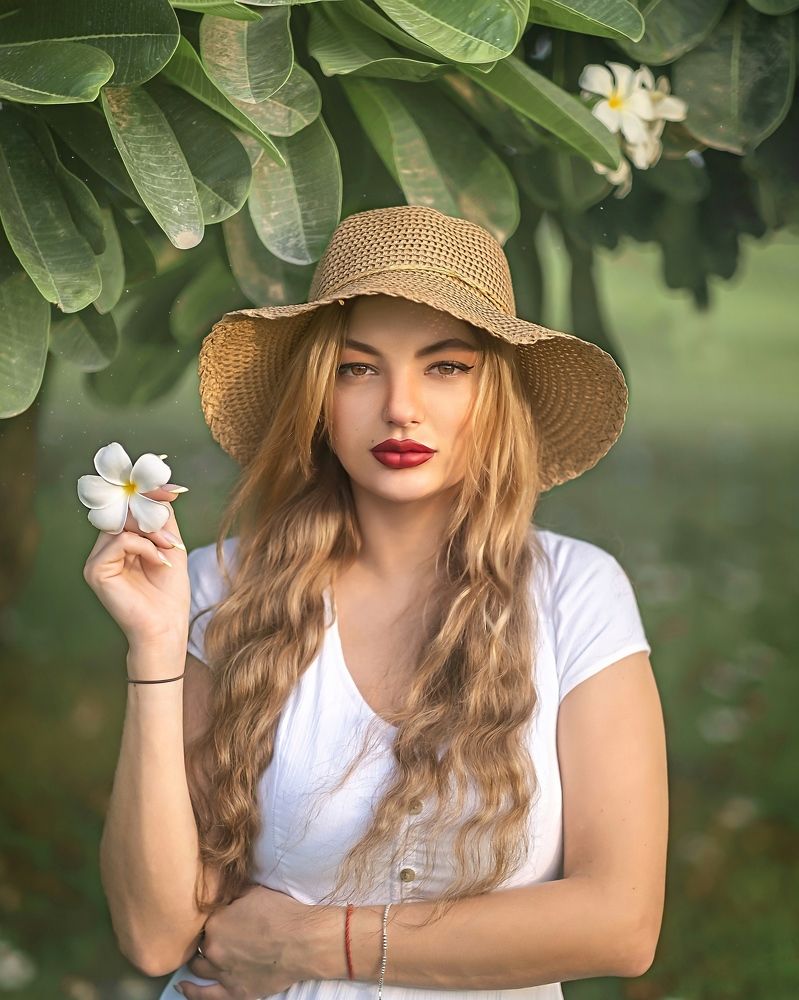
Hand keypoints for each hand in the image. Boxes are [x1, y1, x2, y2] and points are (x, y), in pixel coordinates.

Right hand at [82, 483, 189, 649]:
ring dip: (153, 532)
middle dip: (153, 516)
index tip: (174, 489)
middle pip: (124, 512)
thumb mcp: (171, 546)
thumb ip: (162, 518)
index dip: (149, 495)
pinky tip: (159, 562)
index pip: (128, 508)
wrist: (166, 627)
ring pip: (122, 523)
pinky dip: (145, 546)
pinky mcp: (95, 570)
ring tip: (169, 550)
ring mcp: (96, 560)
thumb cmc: (169, 592)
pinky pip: (121, 541)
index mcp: (119, 544)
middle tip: (173, 534)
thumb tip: (160, 488)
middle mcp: (104, 549)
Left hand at [177, 884, 331, 998]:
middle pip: (202, 943)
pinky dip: (192, 992)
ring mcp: (222, 972)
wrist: (303, 941)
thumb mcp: (255, 892)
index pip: (205, 920)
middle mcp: (214, 948)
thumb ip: (234, 895)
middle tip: (218, 934)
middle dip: (208, 938)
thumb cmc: (282, 913)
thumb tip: (226, 895)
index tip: (220, 917)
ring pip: (200, 967)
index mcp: (216, 921)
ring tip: (199, 957)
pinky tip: (183, 987)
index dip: (213, 917)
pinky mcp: (235, 991)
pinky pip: (206, 996)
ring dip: (199, 961)